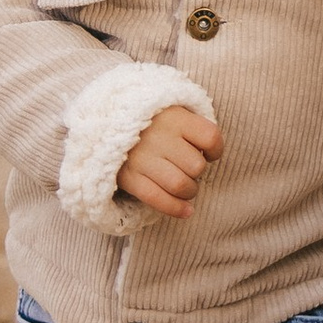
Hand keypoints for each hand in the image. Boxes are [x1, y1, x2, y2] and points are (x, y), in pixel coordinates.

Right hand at [119, 101, 223, 215]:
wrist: (107, 124)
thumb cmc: (150, 122)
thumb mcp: (172, 111)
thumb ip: (193, 126)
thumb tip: (209, 154)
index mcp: (174, 117)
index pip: (210, 137)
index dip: (215, 150)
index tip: (208, 153)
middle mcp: (158, 136)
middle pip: (197, 166)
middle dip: (197, 173)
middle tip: (188, 169)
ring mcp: (142, 157)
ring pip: (180, 185)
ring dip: (188, 192)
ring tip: (184, 186)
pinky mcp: (129, 177)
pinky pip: (158, 199)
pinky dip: (176, 209)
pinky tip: (186, 211)